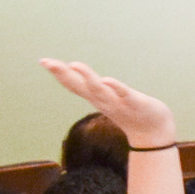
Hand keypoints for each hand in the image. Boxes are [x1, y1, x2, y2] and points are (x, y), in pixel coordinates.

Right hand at [41, 60, 175, 148]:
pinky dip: (115, 88)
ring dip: (87, 77)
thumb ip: (91, 86)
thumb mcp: (105, 97)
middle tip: (47, 62)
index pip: (73, 84)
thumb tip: (74, 73)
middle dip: (63, 74)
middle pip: (80, 86)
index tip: (43, 61)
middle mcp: (102, 100)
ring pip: (99, 90)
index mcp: (95, 97)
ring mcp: (117, 102)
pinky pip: (124, 94)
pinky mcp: (135, 103)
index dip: (58, 73)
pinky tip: (107, 80)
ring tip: (74, 64)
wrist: (151, 132)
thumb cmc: (127, 111)